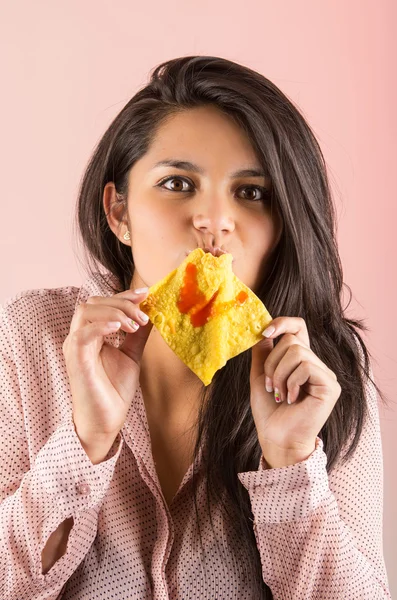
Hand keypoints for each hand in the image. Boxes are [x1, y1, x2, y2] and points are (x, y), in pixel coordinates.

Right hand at [63, 288, 152, 457]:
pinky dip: (101, 326)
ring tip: (135, 325)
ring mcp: (75, 347)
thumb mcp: (132, 355)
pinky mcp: (75, 360)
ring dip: (114, 312)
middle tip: (143, 316)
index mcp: (91, 333)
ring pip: (86, 312)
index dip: (124, 295)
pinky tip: (120, 329)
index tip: (146, 294)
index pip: (103, 303)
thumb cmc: (114, 390)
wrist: (106, 421)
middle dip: (122, 303)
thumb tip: (153, 313)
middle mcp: (79, 336)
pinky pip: (82, 334)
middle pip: (94, 302)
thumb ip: (138, 334)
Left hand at [249, 317, 340, 467]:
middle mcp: (316, 365)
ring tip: (279, 394)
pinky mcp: (330, 385)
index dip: (282, 322)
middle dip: (272, 363)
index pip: (298, 327)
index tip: (264, 331)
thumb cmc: (269, 412)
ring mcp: (325, 375)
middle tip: (270, 386)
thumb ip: (263, 353)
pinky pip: (306, 366)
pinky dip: (291, 382)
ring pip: (297, 352)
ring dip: (279, 374)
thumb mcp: (260, 376)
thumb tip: (263, 330)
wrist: (276, 438)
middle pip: (292, 340)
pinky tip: (292, 399)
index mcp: (300, 361)